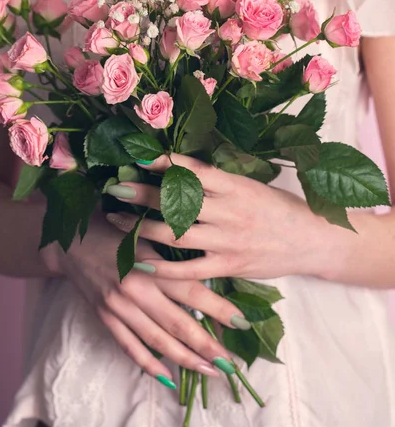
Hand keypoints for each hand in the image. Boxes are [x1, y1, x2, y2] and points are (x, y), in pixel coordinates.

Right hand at [49, 213, 248, 384]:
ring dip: (184, 359)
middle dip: (207, 346)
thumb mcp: (148, 232)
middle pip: (178, 323)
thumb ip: (175, 251)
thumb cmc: (117, 229)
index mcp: (151, 263)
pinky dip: (148, 363)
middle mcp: (136, 288)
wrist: (72, 240)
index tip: (243, 322)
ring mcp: (118, 306)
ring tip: (208, 372)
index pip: (192, 291)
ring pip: (156, 340)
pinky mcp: (104, 317)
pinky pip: (128, 346)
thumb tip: (212, 266)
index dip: (219, 309)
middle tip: (231, 364)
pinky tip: (167, 377)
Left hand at [107, 153, 328, 280]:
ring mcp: (229, 241)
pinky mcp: (230, 266)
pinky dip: (162, 267)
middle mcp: (230, 212)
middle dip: (142, 194)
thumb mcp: (253, 186)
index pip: (195, 171)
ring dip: (142, 227)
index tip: (138, 157)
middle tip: (115, 188)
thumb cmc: (279, 210)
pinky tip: (139, 261)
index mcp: (237, 186)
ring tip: (117, 220)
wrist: (312, 241)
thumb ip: (219, 182)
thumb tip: (179, 170)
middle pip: (178, 201)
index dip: (164, 163)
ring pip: (177, 233)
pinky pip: (189, 269)